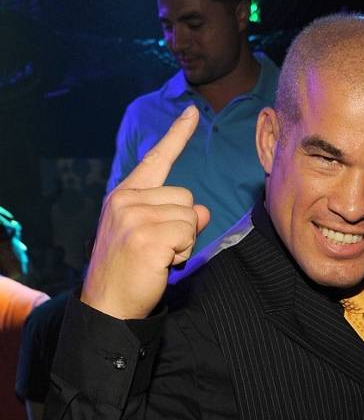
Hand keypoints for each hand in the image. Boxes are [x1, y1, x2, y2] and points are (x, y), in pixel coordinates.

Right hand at [82, 106, 210, 319]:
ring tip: (159, 258)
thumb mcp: (143, 233)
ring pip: (190, 216)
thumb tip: (200, 211)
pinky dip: (182, 253)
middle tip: (160, 249)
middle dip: (183, 225)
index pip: (156, 159)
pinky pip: (188, 234)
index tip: (193, 113)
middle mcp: (126, 200)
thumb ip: (168, 214)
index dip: (177, 136)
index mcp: (123, 195)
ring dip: (184, 242)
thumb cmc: (128, 272)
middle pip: (185, 196)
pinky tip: (161, 264)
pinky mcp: (148, 237)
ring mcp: (135, 217)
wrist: (107, 305)